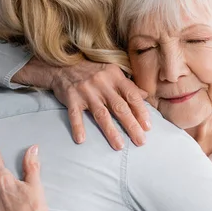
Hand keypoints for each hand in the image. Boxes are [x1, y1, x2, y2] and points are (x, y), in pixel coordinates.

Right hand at [13, 57, 150, 149]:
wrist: (63, 65)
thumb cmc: (93, 71)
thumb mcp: (112, 73)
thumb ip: (128, 86)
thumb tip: (145, 97)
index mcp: (115, 77)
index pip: (132, 96)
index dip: (141, 112)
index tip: (148, 127)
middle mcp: (102, 83)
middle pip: (119, 107)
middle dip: (131, 125)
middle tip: (140, 141)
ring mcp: (86, 91)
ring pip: (101, 114)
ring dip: (110, 131)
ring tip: (119, 146)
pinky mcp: (71, 97)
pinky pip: (75, 114)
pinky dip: (78, 127)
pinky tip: (81, 140)